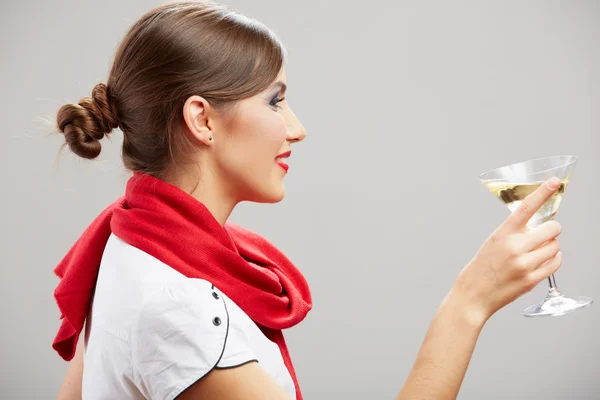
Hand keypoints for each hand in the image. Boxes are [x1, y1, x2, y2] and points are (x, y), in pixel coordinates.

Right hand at [454, 177, 563, 322]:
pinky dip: (554, 259)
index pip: (526, 208)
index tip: (555, 182)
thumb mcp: (492, 243)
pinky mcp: (531, 280)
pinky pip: (555, 263)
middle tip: (546, 232)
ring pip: (555, 246)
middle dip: (552, 229)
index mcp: (502, 234)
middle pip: (552, 228)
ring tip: (539, 251)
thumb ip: (513, 234)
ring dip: (552, 246)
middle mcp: (514, 247)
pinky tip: (543, 260)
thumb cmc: (481, 269)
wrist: (473, 296)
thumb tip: (537, 227)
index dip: (543, 192)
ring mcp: (524, 264)